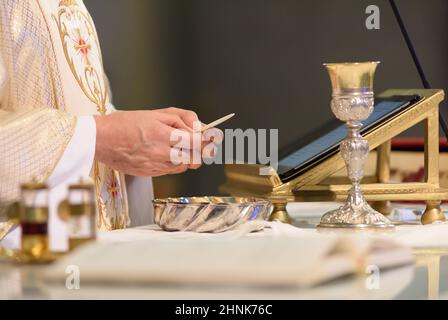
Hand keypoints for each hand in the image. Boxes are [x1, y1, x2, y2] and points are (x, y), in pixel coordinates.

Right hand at [94, 108, 217, 176]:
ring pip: (185, 166)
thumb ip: (181, 119)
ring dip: (188, 157)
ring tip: (181, 146)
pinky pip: (171, 170)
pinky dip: (175, 162)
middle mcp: (162, 153)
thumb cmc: (125, 123)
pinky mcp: (150, 174)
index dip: (209, 139)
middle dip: (202, 150)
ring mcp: (156, 166)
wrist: (100, 140)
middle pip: (195, 158)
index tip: (215, 136)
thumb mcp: (156, 113)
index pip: (197, 142)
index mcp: (164, 135)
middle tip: (202, 143)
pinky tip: (168, 153)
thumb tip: (199, 127)